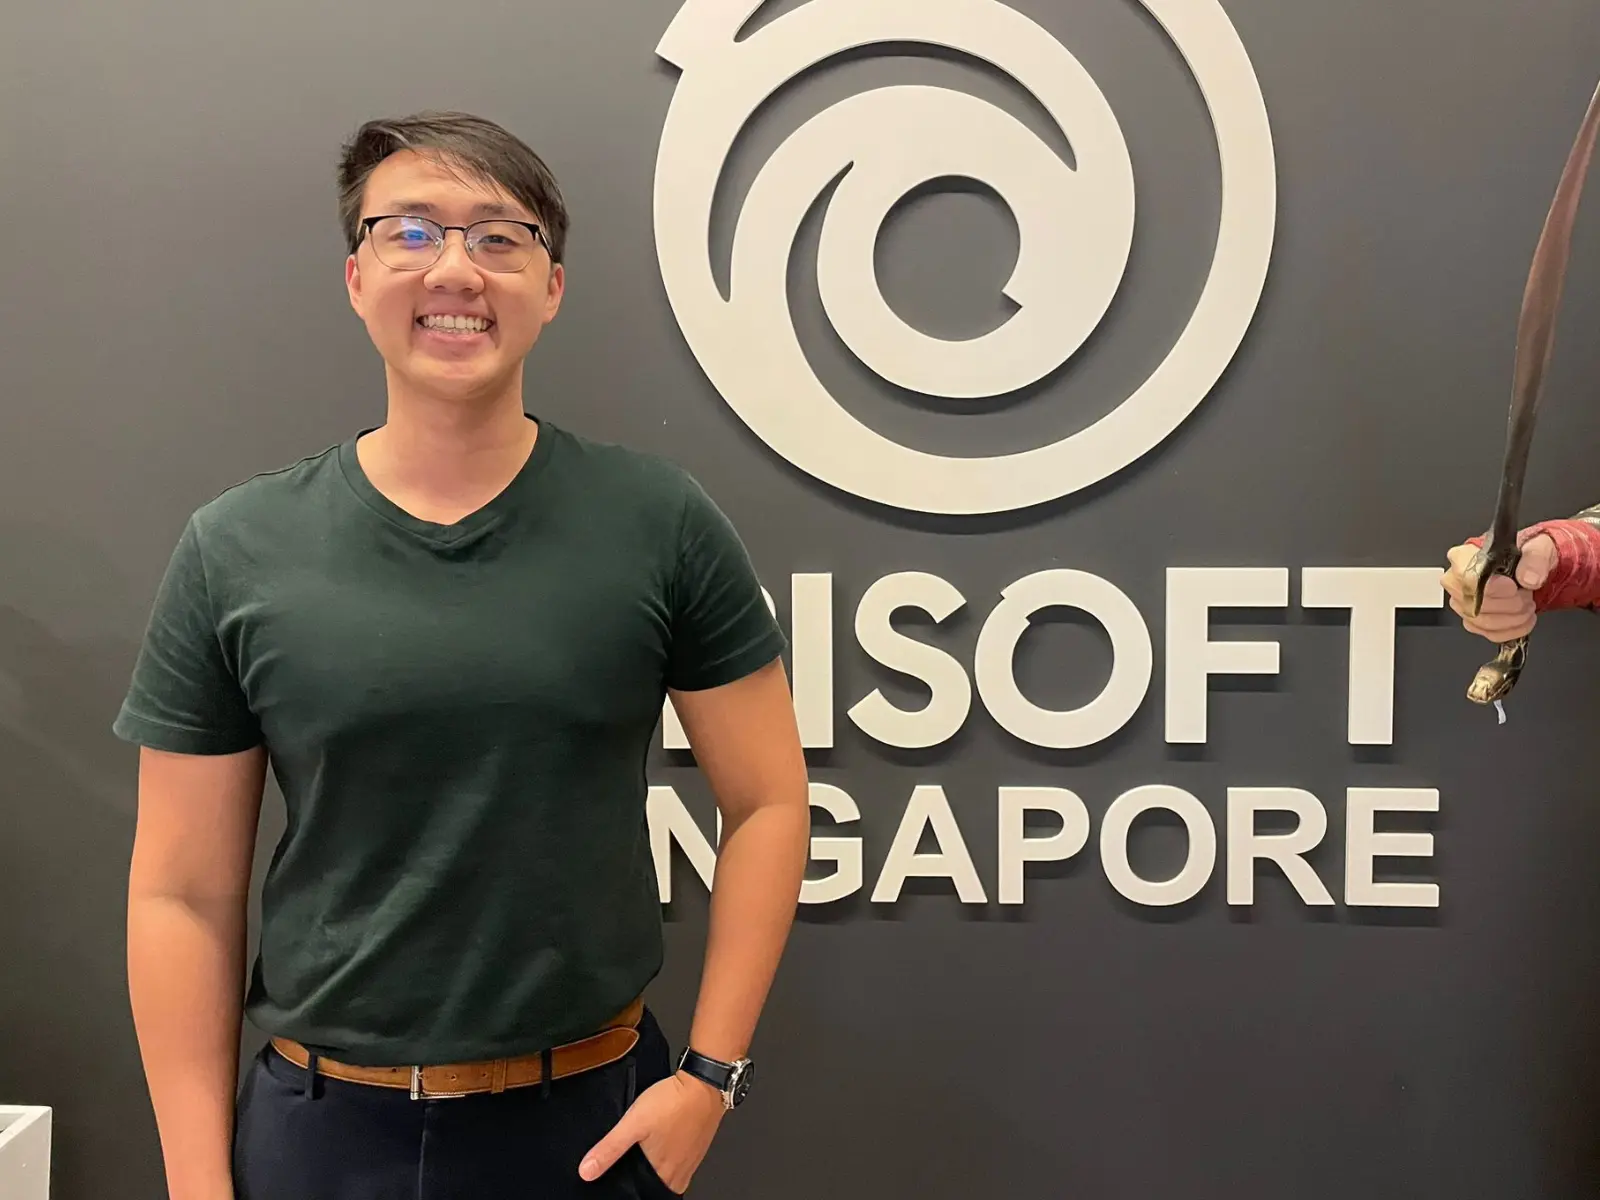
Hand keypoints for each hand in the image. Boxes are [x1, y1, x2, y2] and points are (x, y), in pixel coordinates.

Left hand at [579, 1071, 725, 1193]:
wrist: (704, 1083)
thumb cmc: (673, 1102)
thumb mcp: (633, 1123)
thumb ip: (610, 1148)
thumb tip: (587, 1171)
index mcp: (664, 1174)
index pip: (641, 1194)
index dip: (629, 1188)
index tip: (623, 1177)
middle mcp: (680, 1173)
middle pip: (655, 1186)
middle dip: (641, 1178)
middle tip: (632, 1162)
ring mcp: (691, 1160)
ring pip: (668, 1174)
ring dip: (655, 1168)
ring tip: (645, 1153)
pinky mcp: (697, 1146)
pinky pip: (679, 1161)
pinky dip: (668, 1157)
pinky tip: (662, 1142)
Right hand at [1441, 534, 1557, 641]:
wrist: (1528, 571)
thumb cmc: (1525, 557)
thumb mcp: (1537, 547)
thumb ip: (1535, 558)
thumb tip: (1528, 578)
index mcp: (1464, 556)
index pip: (1465, 576)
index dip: (1491, 586)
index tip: (1512, 587)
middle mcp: (1456, 580)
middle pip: (1474, 602)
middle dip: (1508, 604)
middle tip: (1526, 596)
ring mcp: (1462, 602)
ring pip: (1481, 621)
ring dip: (1512, 618)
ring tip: (1527, 607)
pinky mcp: (1471, 620)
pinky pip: (1487, 633)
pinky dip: (1511, 630)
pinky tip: (1523, 620)